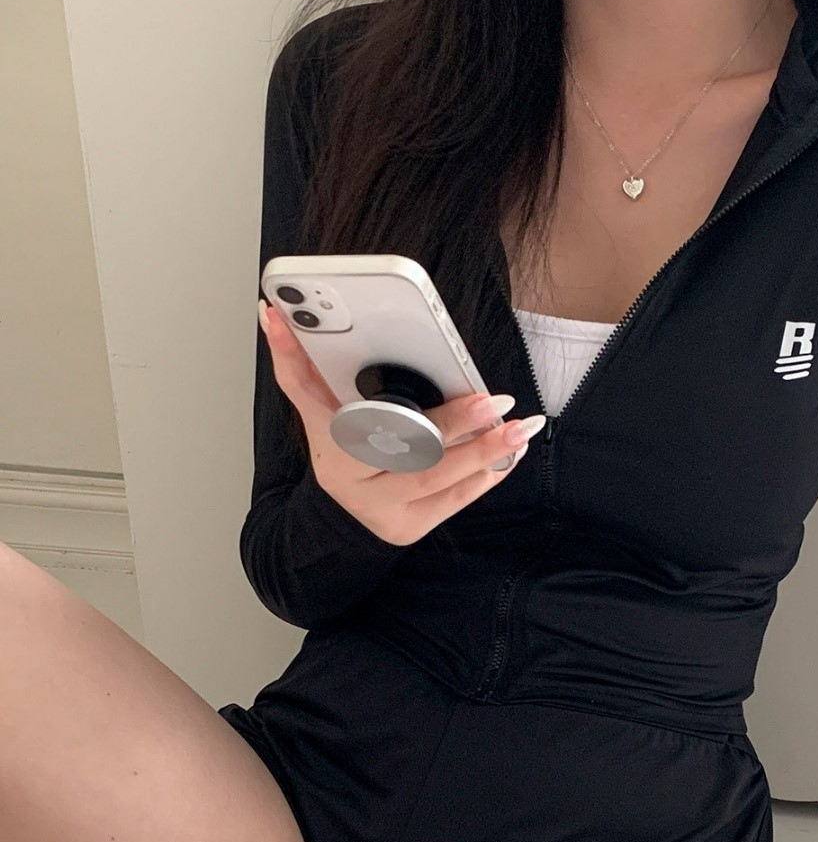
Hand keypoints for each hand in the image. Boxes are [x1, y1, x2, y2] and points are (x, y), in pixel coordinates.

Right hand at [258, 298, 538, 545]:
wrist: (345, 514)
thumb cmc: (342, 449)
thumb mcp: (319, 411)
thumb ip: (301, 366)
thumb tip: (273, 314)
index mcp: (330, 445)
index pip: (330, 405)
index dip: (334, 376)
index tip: (358, 355)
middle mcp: (354, 481)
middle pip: (404, 450)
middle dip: (453, 424)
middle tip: (493, 400)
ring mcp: (384, 510)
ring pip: (437, 478)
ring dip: (485, 451)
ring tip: (519, 427)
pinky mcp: (412, 527)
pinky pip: (455, 500)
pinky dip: (487, 474)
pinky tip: (511, 451)